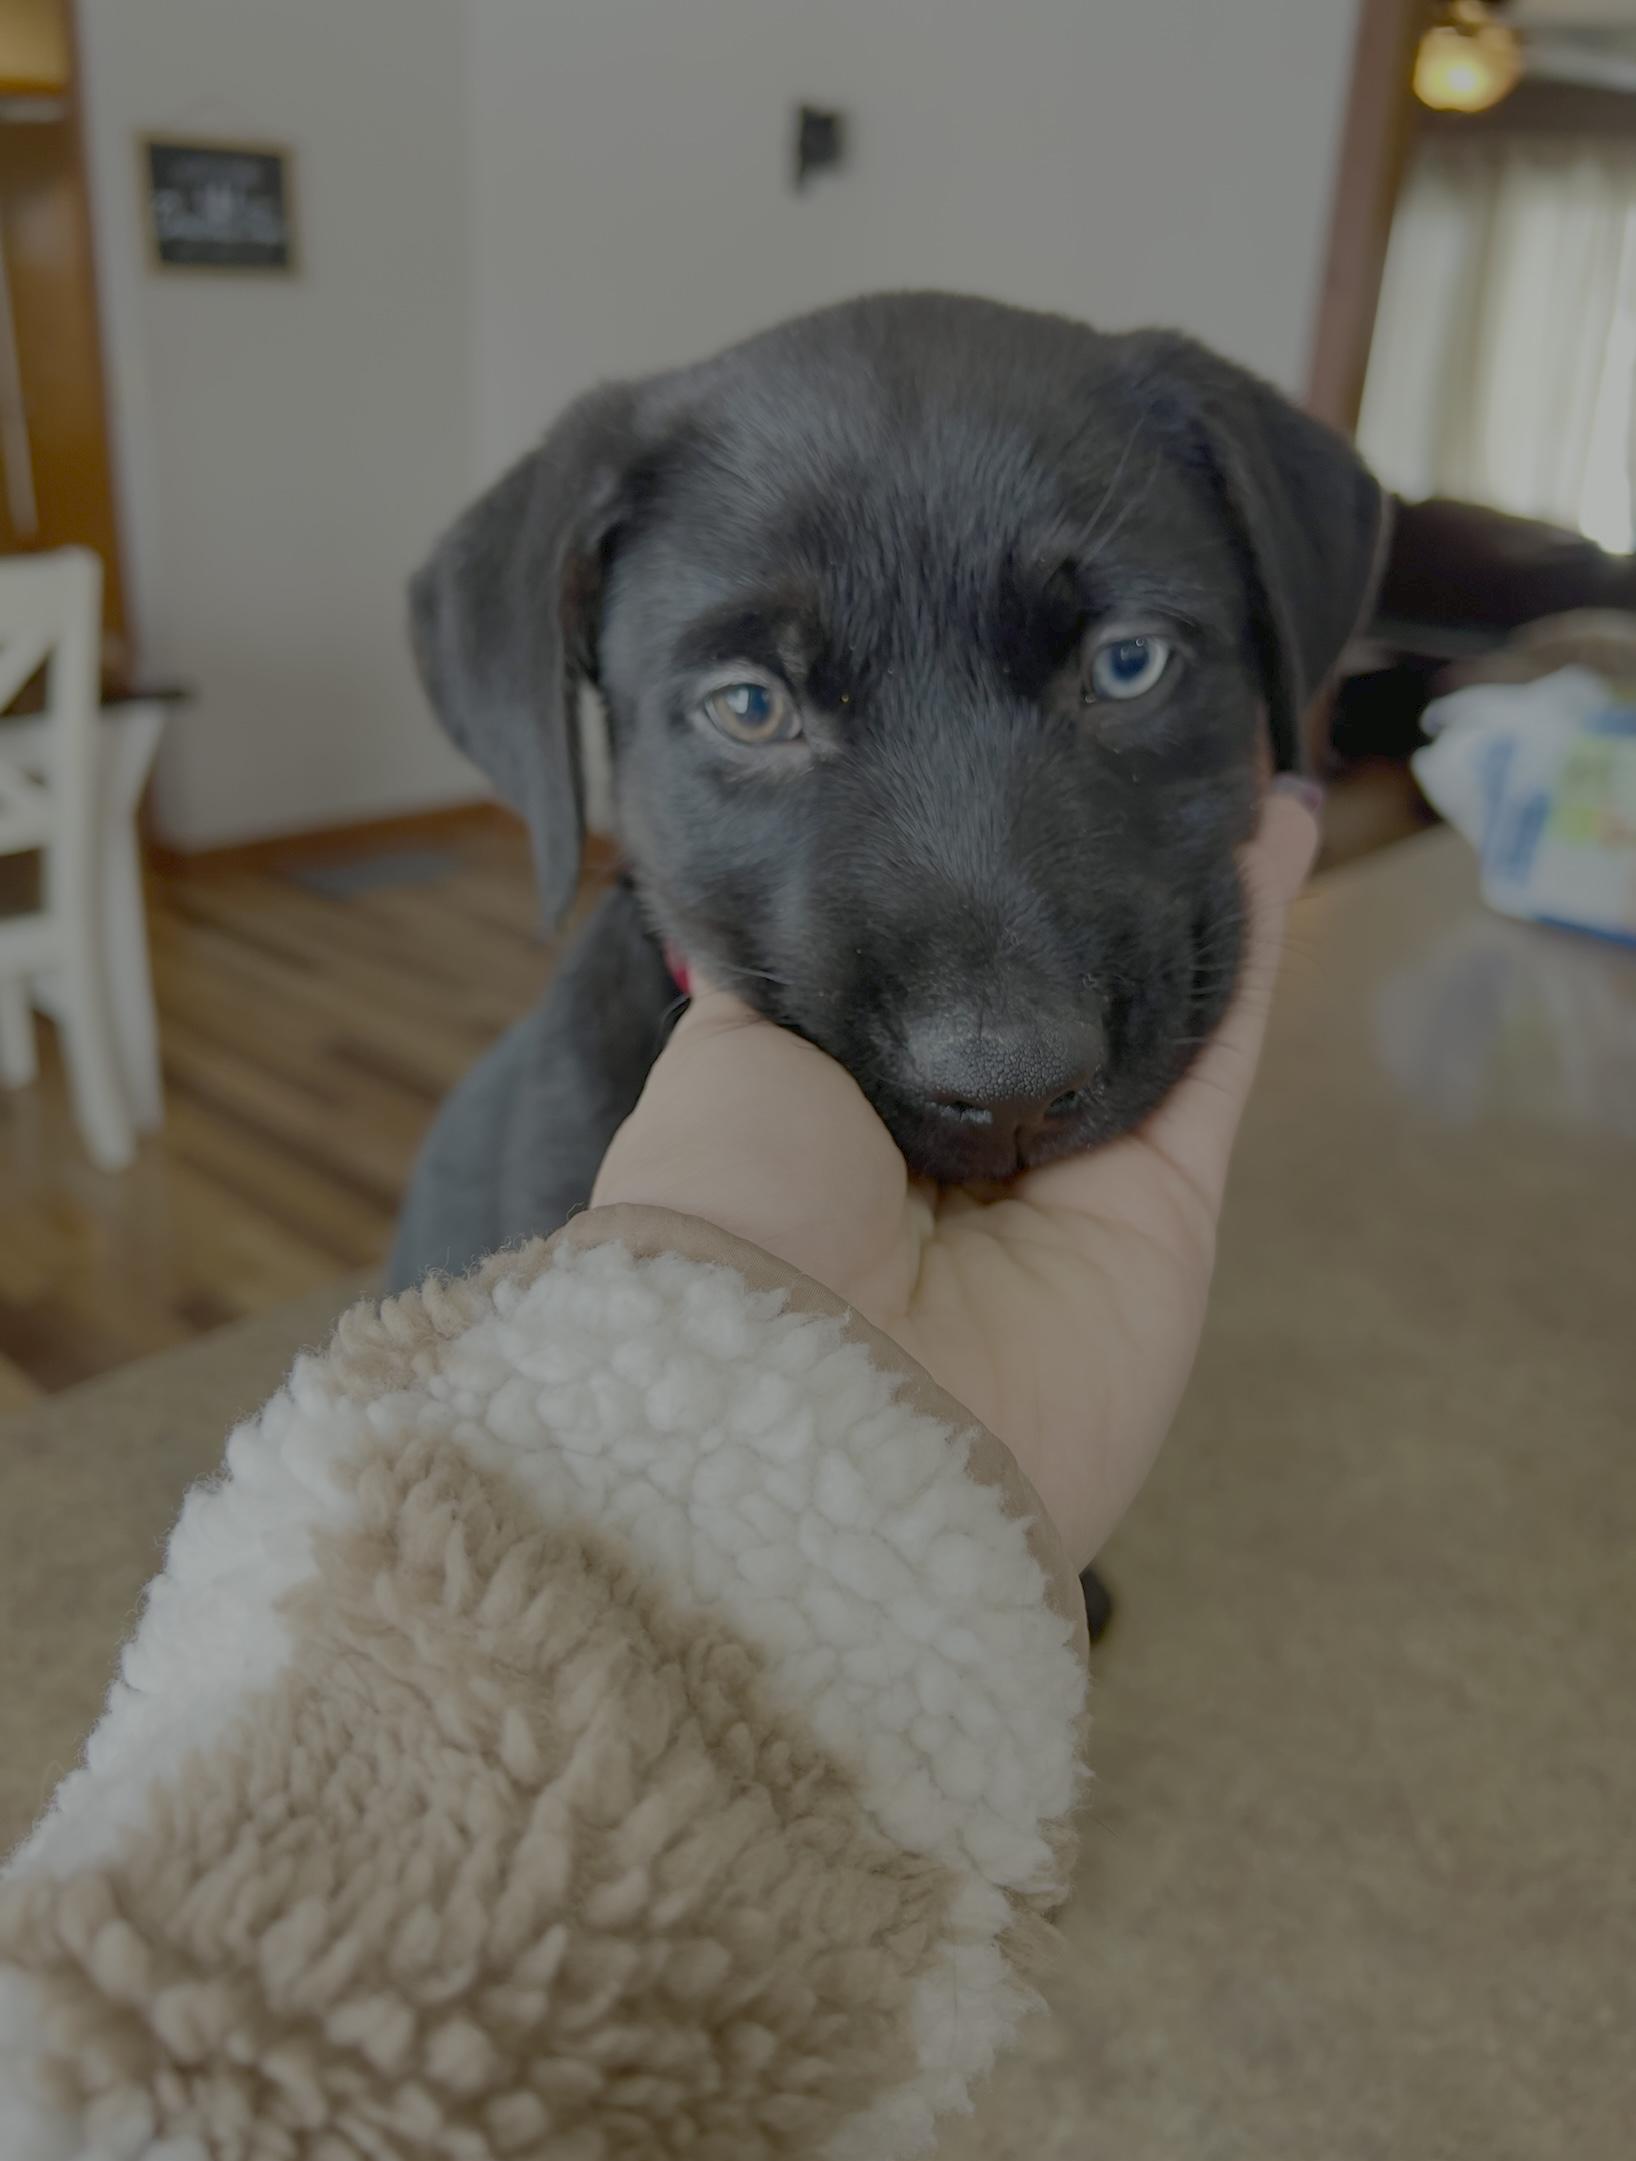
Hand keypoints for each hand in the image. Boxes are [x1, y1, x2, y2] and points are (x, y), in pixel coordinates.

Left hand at [593, 784, 1320, 1568]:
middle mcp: (959, 1141)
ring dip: (1188, 876)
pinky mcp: (1167, 1205)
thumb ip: (786, 976)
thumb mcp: (722, 1059)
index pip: (930, 967)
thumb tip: (792, 900)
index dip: (970, 875)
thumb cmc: (731, 1219)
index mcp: (843, 1109)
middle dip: (1087, 873)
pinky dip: (1256, 935)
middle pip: (1051, 982)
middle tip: (1125, 742)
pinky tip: (1271, 823)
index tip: (999, 763)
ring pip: (1149, 994)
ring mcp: (1071, 1175)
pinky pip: (1220, 1045)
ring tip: (1211, 750)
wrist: (808, 1410)